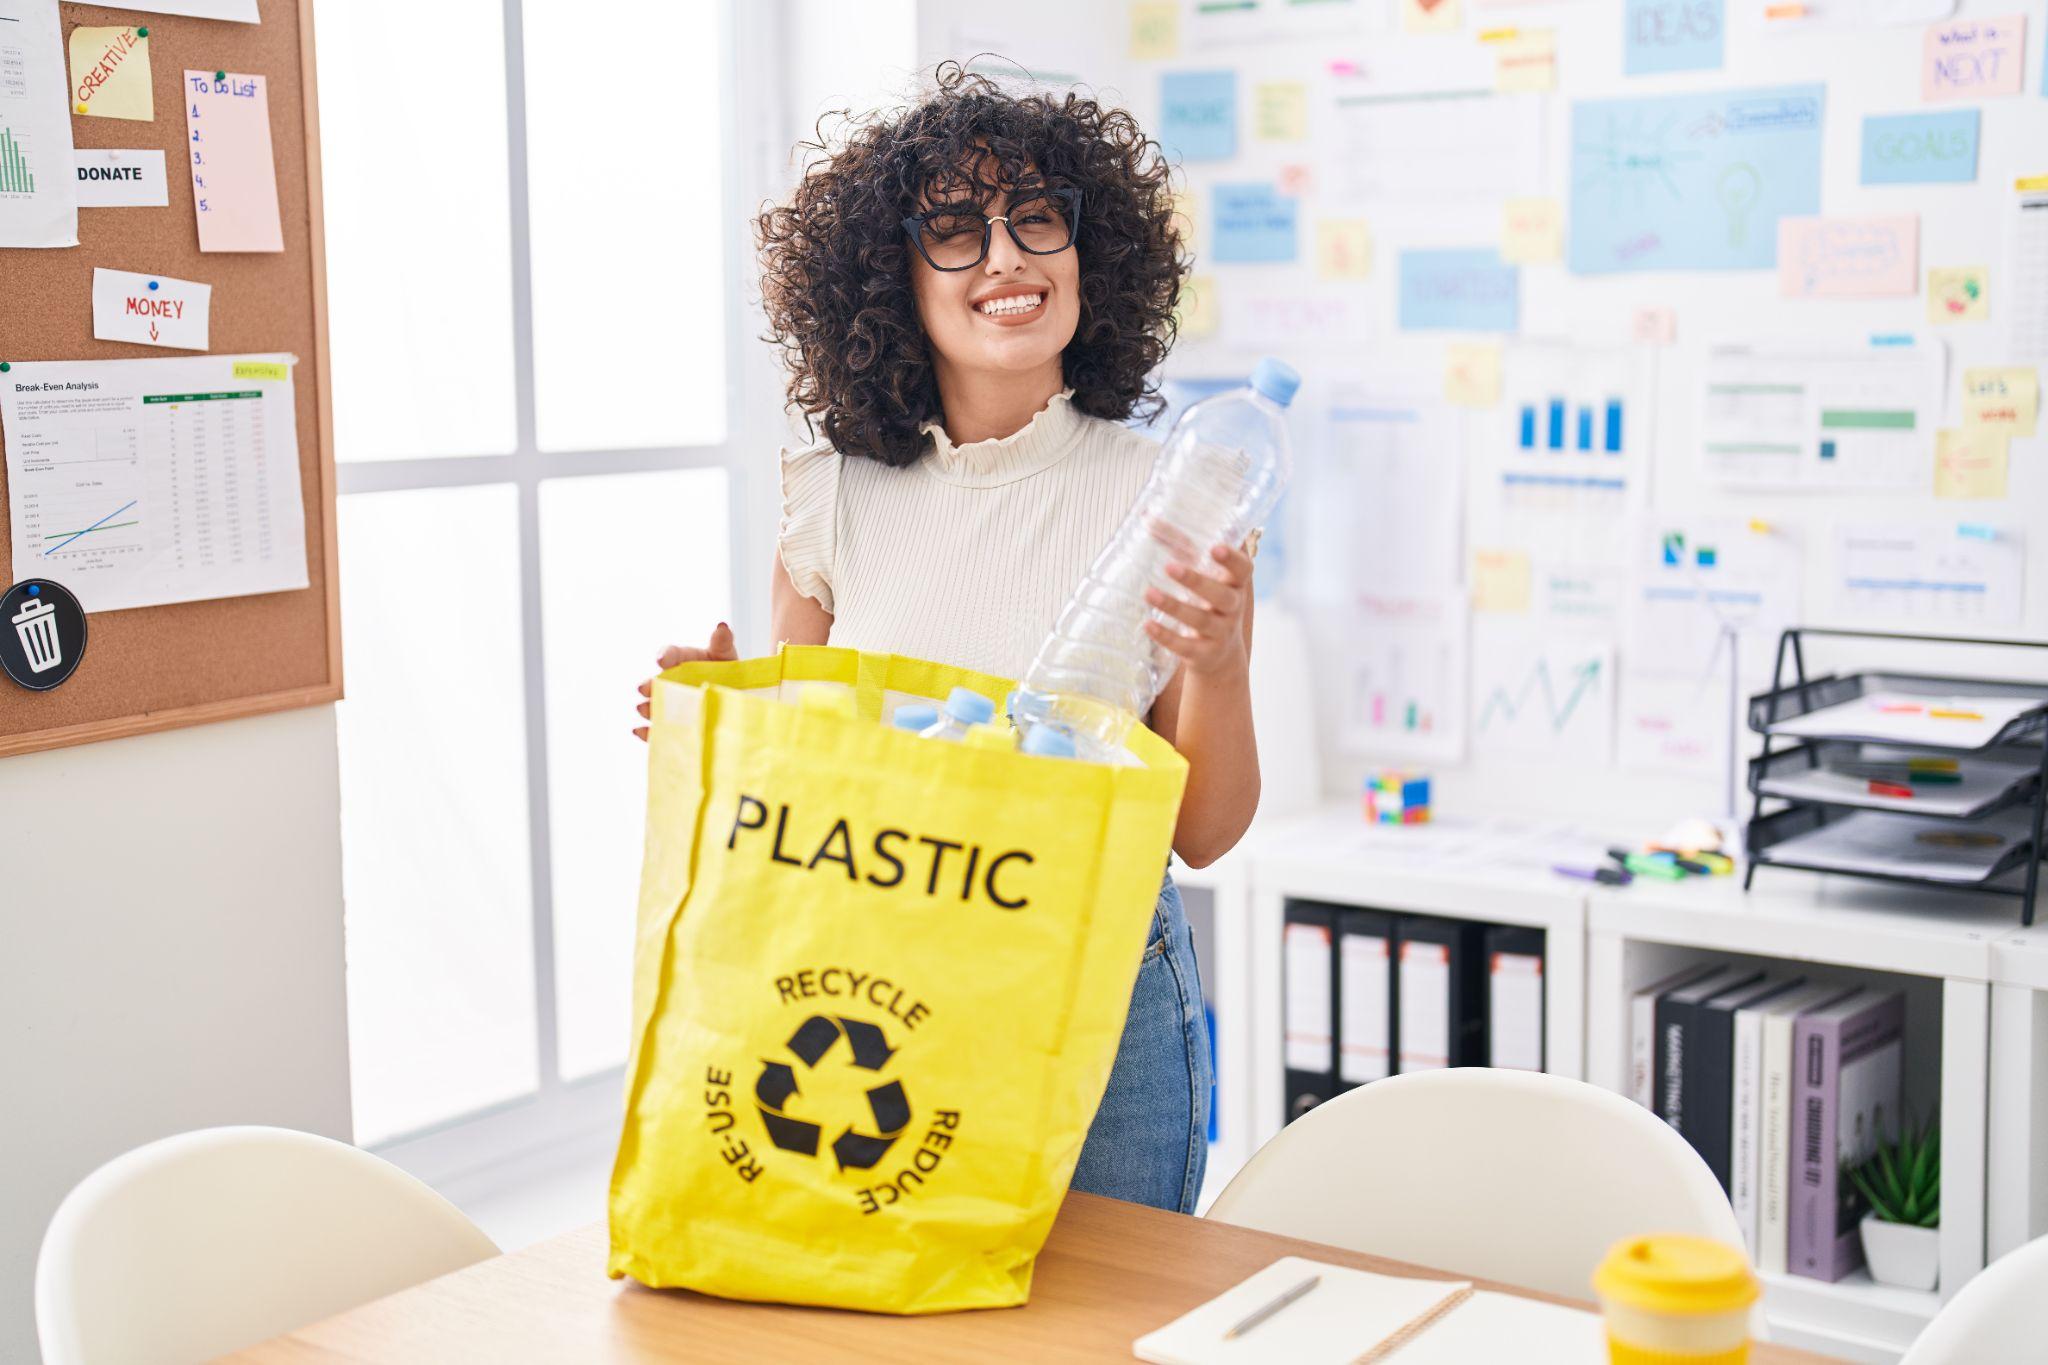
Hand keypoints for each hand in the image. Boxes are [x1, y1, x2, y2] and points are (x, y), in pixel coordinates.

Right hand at [634, 622, 735, 739]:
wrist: (737, 700)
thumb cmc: (727, 673)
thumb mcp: (725, 656)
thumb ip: (722, 643)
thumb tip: (722, 626)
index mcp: (682, 661)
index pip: (670, 654)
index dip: (665, 656)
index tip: (661, 660)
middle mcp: (672, 682)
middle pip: (658, 682)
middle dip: (650, 685)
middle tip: (644, 688)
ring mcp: (671, 705)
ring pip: (655, 706)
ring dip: (647, 707)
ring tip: (642, 708)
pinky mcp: (672, 726)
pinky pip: (656, 729)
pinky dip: (646, 731)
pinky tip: (639, 730)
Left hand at [1143, 542, 1251, 680]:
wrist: (1219, 656)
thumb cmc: (1206, 601)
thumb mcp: (1200, 573)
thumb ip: (1178, 545)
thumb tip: (1146, 518)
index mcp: (1235, 584)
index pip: (1243, 569)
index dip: (1232, 559)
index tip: (1215, 546)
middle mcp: (1232, 608)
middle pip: (1221, 595)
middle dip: (1195, 581)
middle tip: (1169, 566)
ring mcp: (1220, 633)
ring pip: (1200, 619)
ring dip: (1173, 606)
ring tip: (1148, 593)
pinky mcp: (1204, 654)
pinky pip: (1186, 646)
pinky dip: (1166, 636)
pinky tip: (1147, 624)